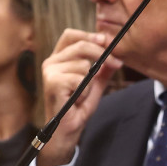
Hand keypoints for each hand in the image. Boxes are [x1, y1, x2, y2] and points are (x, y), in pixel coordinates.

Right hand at [36, 29, 122, 165]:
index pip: (70, 35)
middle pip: (80, 45)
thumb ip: (103, 71)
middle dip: (102, 54)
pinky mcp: (52, 82)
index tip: (105, 40)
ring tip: (81, 95)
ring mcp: (50, 72)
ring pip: (83, 64)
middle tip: (115, 63)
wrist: (67, 131)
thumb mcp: (94, 85)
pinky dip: (84, 91)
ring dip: (89, 82)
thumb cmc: (77, 108)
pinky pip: (79, 79)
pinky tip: (76, 100)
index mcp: (58, 59)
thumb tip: (116, 57)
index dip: (88, 35)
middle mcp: (51, 62)